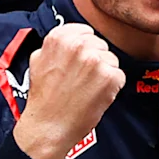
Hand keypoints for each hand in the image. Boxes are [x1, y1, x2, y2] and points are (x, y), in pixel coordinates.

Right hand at [15, 20, 125, 158]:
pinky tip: (95, 95)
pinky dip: (111, 87)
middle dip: (94, 60)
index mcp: (60, 38)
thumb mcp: (38, 60)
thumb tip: (71, 37)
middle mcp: (79, 45)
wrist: (48, 126)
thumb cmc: (43, 98)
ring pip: (111, 60)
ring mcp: (95, 61)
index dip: (84, 47)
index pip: (86, 31)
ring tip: (87, 88)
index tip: (79, 60)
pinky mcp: (110, 77)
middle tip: (81, 78)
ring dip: (104, 73)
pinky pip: (119, 76)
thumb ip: (56, 45)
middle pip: (100, 45)